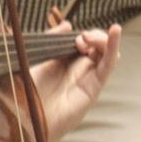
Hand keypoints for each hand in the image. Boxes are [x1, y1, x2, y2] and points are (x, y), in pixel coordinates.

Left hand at [26, 22, 121, 141]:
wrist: (25, 117)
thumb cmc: (26, 91)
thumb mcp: (34, 56)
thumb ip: (50, 38)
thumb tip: (68, 24)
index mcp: (63, 61)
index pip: (82, 41)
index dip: (81, 34)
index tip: (72, 36)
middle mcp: (78, 69)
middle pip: (97, 46)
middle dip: (93, 36)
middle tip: (81, 39)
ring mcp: (87, 78)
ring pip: (106, 53)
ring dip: (102, 40)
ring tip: (89, 39)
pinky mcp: (94, 87)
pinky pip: (108, 66)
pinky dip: (113, 48)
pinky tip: (115, 32)